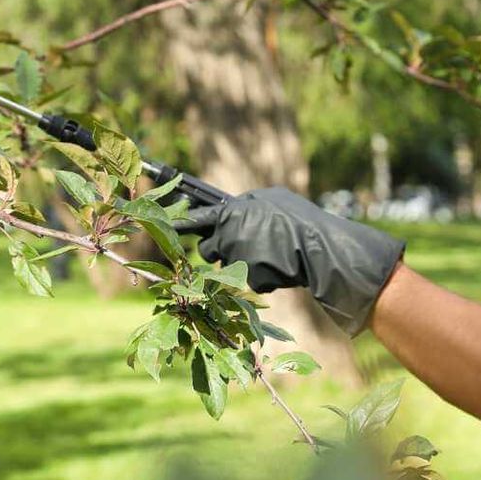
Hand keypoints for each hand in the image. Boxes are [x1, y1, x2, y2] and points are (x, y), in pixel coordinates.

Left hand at [172, 187, 404, 335]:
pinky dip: (262, 276)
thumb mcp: (271, 200)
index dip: (178, 224)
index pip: (197, 217)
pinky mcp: (250, 278)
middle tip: (250, 243)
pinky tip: (279, 267)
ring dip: (241, 261)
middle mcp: (230, 233)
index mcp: (233, 212)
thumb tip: (231, 210)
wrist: (321, 246)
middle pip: (210, 247)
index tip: (159, 226)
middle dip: (222, 248)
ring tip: (270, 253)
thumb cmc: (298, 219)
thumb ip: (245, 207)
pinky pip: (248, 279)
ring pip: (226, 264)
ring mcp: (239, 257)